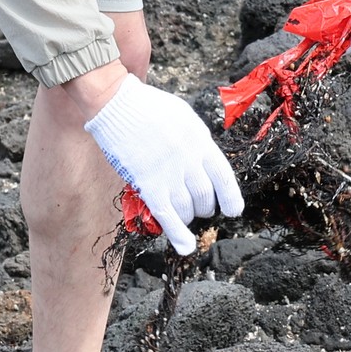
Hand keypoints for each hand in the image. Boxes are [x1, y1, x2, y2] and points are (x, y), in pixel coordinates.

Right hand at [84, 77, 241, 252]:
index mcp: (201, 141)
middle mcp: (190, 160)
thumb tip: (203, 161)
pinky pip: (168, 216)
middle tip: (198, 208)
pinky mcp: (148, 184)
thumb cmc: (149, 107)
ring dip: (187, 217)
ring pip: (188, 209)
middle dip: (204, 207)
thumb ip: (196, 140)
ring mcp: (170, 173)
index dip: (231, 198)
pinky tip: (185, 247)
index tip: (233, 211)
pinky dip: (178, 235)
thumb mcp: (184, 118)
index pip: (224, 177)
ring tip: (183, 215)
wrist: (117, 104)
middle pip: (206, 197)